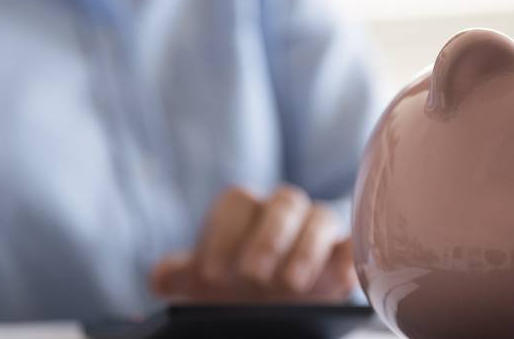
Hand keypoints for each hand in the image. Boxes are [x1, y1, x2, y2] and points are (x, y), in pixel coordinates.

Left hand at [149, 184, 355, 302]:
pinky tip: (338, 280)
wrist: (270, 312)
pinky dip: (347, 257)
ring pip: (320, 218)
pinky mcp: (344, 255)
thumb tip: (160, 277)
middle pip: (283, 202)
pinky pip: (353, 244)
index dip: (222, 234)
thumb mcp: (206, 285)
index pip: (237, 202)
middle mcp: (283, 214)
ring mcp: (317, 233)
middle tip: (251, 276)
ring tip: (291, 285)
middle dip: (267, 238)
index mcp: (245, 212)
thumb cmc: (235, 292)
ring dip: (306, 249)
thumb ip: (180, 275)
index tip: (211, 275)